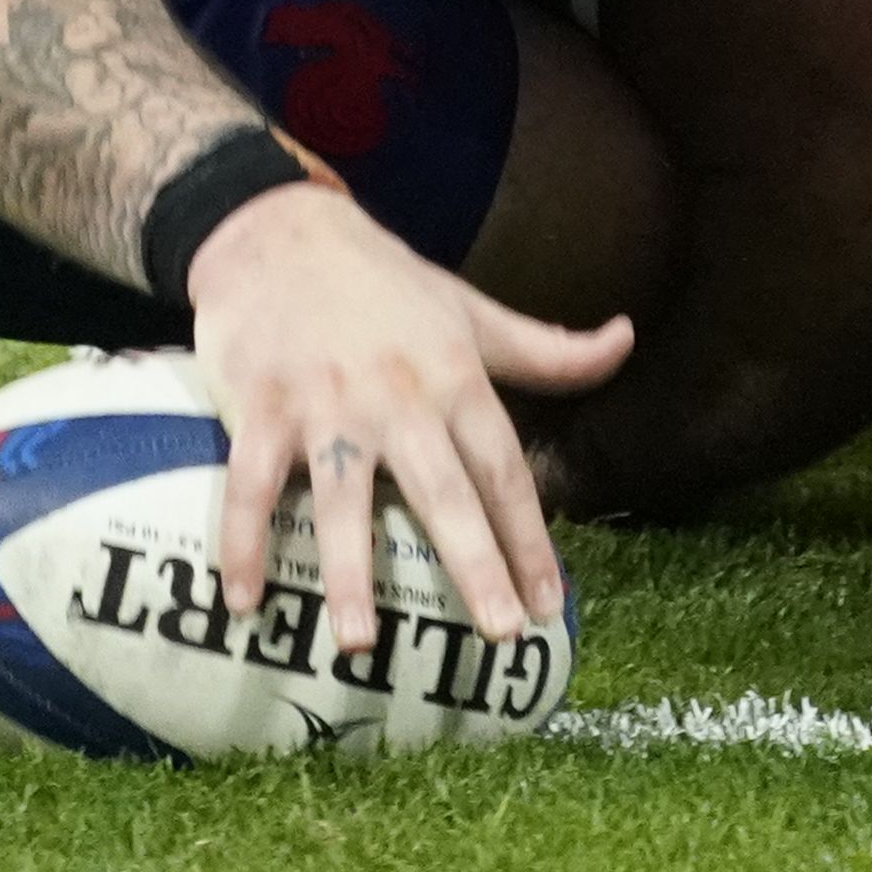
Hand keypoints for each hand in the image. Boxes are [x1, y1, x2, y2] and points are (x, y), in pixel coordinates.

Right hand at [194, 183, 628, 664]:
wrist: (275, 227)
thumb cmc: (382, 280)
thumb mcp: (470, 310)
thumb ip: (547, 348)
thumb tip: (627, 340)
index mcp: (453, 375)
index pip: (503, 467)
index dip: (530, 537)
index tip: (549, 604)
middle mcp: (396, 393)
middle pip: (440, 488)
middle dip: (473, 561)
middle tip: (498, 633)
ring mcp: (324, 402)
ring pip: (340, 495)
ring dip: (348, 571)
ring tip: (359, 643)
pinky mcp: (258, 405)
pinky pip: (250, 482)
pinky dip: (243, 541)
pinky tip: (245, 601)